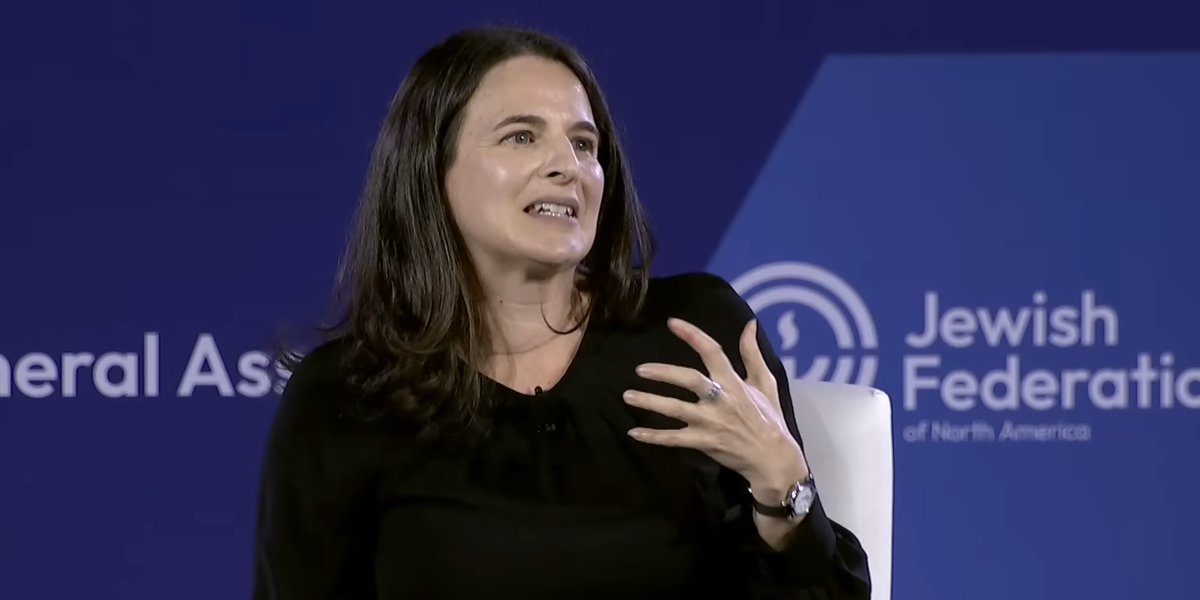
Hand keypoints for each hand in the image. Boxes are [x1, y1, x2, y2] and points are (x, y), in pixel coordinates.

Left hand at [624, 317, 808, 499]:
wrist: (773, 458)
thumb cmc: (769, 418)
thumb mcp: (765, 382)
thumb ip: (752, 353)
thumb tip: (749, 323)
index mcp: (733, 382)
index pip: (712, 352)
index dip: (693, 336)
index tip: (672, 323)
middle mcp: (720, 399)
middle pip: (689, 380)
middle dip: (664, 373)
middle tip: (640, 369)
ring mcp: (710, 422)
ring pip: (676, 409)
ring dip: (650, 402)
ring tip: (628, 396)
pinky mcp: (704, 442)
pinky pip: (674, 439)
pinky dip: (654, 437)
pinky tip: (634, 432)